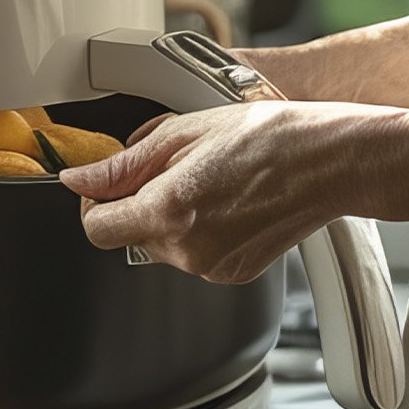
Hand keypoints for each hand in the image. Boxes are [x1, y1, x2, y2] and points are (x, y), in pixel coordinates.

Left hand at [58, 102, 371, 283]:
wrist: (328, 161)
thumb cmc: (267, 138)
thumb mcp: (182, 133)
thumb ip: (122, 164)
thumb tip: (80, 179)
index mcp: (168, 212)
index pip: (96, 229)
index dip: (95, 202)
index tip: (108, 184)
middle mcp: (186, 251)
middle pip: (130, 237)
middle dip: (140, 204)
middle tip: (176, 168)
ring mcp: (212, 268)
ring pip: (163, 246)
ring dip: (171, 217)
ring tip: (210, 181)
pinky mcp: (234, 274)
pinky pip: (195, 255)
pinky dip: (200, 231)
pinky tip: (228, 201)